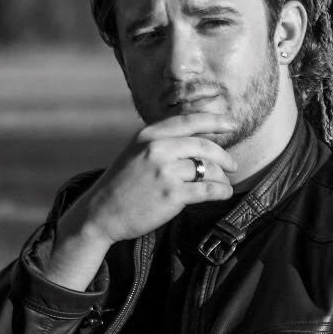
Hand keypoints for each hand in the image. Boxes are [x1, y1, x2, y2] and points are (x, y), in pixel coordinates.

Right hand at [40, 115, 238, 289]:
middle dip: (224, 156)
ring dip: (222, 177)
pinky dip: (221, 191)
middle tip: (232, 165)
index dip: (215, 120)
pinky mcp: (172, 195)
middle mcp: (157, 149)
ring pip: (208, 168)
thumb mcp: (136, 152)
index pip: (189, 121)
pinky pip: (208, 189)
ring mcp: (165, 172)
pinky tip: (223, 193)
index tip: (232, 123)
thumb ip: (162, 143)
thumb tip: (198, 139)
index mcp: (148, 135)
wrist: (101, 213)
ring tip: (224, 184)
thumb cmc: (121, 185)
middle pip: (205, 146)